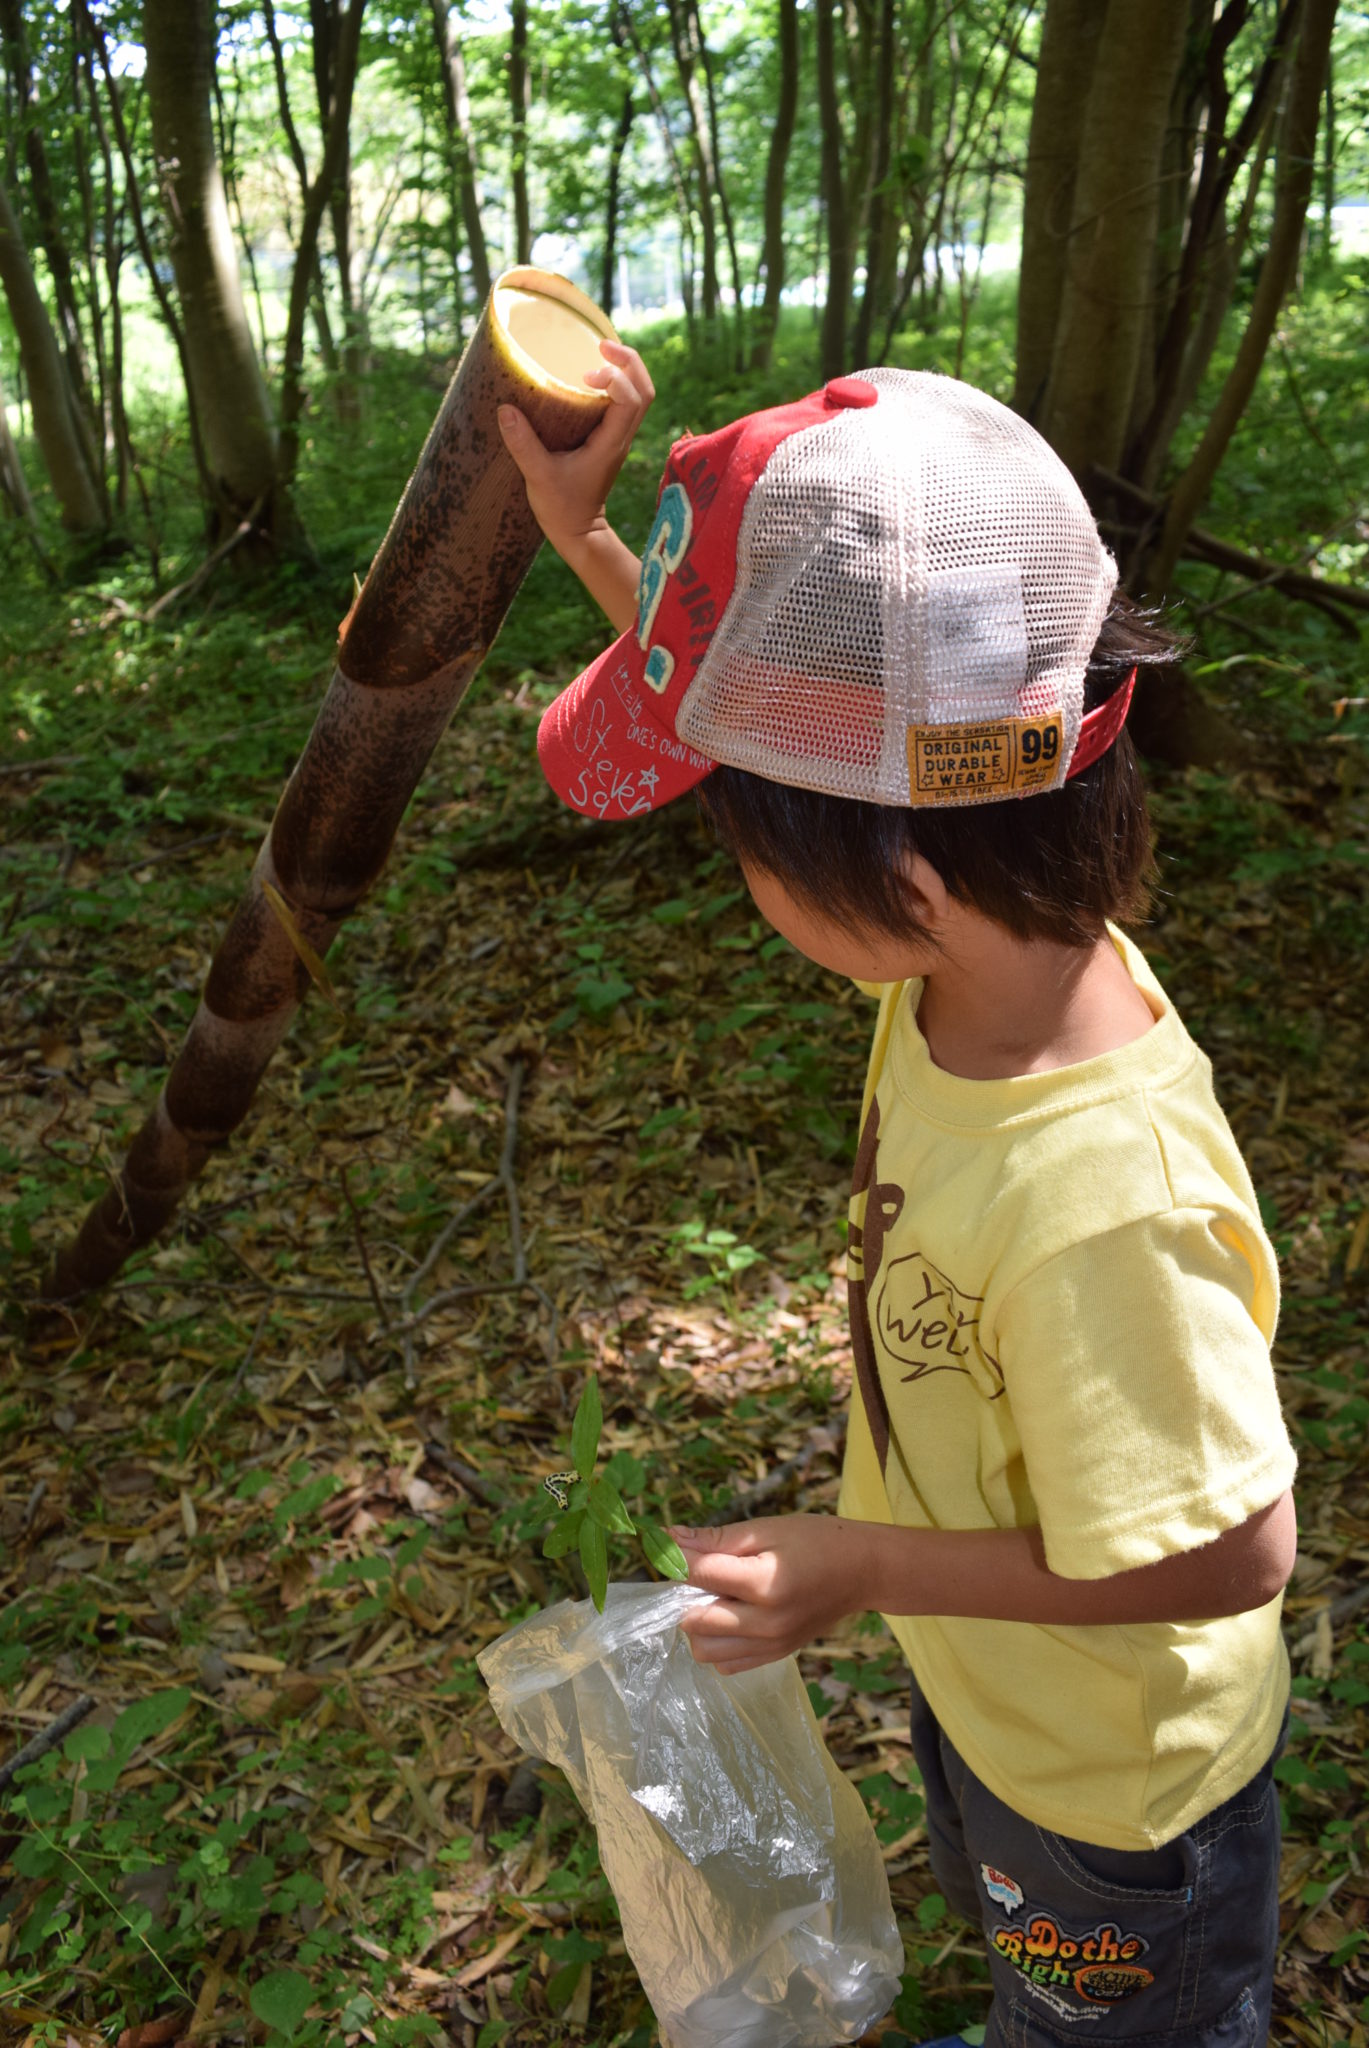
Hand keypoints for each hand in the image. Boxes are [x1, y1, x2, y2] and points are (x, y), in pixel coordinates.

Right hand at [497, 337, 654, 562]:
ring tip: (600, 349)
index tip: (585, 376)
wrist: (579, 533)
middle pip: (645, 390)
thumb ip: (523, 444)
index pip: (631, 401)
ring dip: (627, 368)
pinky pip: (625, 402)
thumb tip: (505, 409)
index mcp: (610, 444)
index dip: (615, 378)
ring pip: (640, 395)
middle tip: (601, 344)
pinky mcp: (610, 439)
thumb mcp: (538, 476)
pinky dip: (617, 382)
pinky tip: (592, 374)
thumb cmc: (561, 508)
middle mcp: (621, 438)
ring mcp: (618, 438)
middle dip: (629, 361)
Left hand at [672, 1515, 870, 1675]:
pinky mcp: (776, 1656)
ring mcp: (771, 1645)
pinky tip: (732, 1615)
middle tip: (702, 1571)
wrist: (862, 1572)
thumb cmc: (817, 1541)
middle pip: (693, 1621)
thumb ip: (718, 1538)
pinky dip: (718, 1642)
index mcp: (765, 1584)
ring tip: (717, 1597)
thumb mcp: (768, 1529)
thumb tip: (670, 1539)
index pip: (699, 1576)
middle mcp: (766, 1623)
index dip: (677, 1558)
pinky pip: (726, 1664)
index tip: (668, 1545)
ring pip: (705, 1650)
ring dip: (699, 1624)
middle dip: (686, 1594)